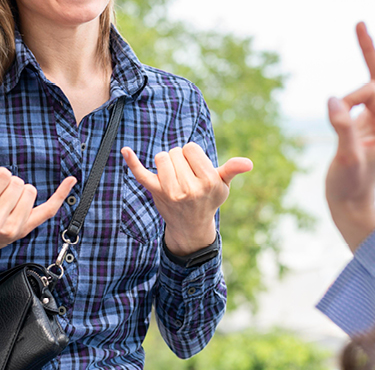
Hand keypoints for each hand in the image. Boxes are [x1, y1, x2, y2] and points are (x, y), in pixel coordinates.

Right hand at [0, 162, 74, 287]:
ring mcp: (12, 228)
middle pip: (16, 181)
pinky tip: (70, 180)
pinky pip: (49, 209)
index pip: (1, 175)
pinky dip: (61, 194)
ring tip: (4, 203)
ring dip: (19, 191)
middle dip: (7, 184)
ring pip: (30, 190)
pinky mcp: (25, 230)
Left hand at [122, 142, 252, 255]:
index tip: (197, 168)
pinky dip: (132, 161)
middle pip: (176, 151)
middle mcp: (188, 188)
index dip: (193, 155)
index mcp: (207, 181)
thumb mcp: (223, 185)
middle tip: (187, 176)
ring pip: (161, 158)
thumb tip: (248, 163)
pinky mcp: (155, 193)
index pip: (191, 148)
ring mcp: (170, 191)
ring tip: (175, 176)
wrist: (190, 226)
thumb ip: (233, 170)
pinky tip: (125, 150)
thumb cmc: (208, 199)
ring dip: (167, 162)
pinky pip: (141, 173)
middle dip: (180, 159)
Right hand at [326, 22, 374, 251]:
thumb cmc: (350, 185)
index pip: (371, 92)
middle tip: (361, 23)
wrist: (352, 204)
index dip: (349, 100)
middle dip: (373, 51)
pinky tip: (372, 63)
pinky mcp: (371, 124)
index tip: (334, 117)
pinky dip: (374, 75)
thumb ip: (342, 128)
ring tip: (374, 29)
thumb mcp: (346, 158)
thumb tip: (333, 100)